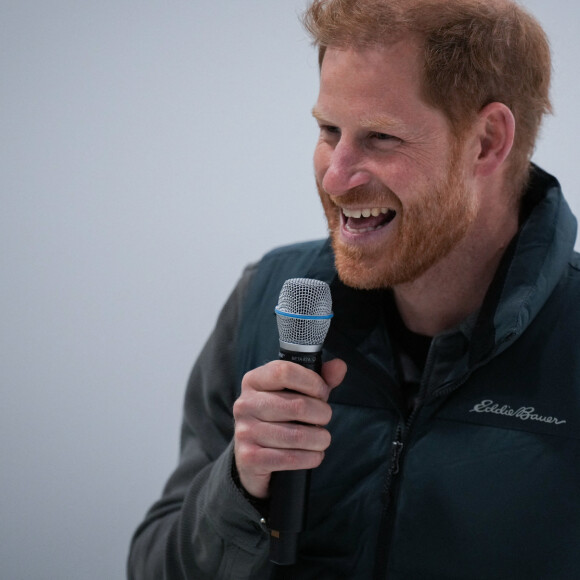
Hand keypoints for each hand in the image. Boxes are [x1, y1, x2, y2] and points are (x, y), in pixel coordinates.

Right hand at [233, 358, 346, 498]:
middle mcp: (244, 404)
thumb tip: (339, 366)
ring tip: (322, 438)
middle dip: (322, 414)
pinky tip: (314, 455)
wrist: (251, 456)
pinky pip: (290, 458)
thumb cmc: (279, 417)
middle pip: (297, 405)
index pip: (284, 372)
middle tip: (324, 419)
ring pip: (297, 435)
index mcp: (254, 380)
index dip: (312, 382)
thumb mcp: (295, 393)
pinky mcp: (249, 458)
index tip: (322, 393)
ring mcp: (245, 431)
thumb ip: (318, 379)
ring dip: (320, 439)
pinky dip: (311, 458)